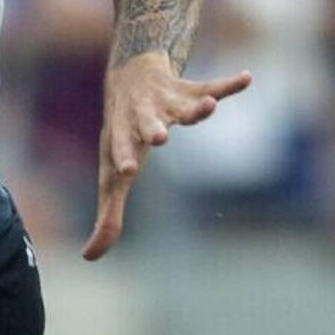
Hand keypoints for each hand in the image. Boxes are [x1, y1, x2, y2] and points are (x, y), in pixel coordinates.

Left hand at [88, 53, 250, 259]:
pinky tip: (245, 78)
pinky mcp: (189, 91)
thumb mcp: (112, 176)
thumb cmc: (120, 137)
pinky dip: (229, 85)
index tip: (127, 170)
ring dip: (196, 108)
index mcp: (123, 137)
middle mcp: (143, 118)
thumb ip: (108, 216)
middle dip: (154, 130)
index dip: (124, 159)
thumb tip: (89, 257)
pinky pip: (212, 86)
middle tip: (161, 138)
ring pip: (183, 106)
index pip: (121, 150)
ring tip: (209, 106)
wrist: (128, 77)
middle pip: (148, 124)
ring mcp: (167, 104)